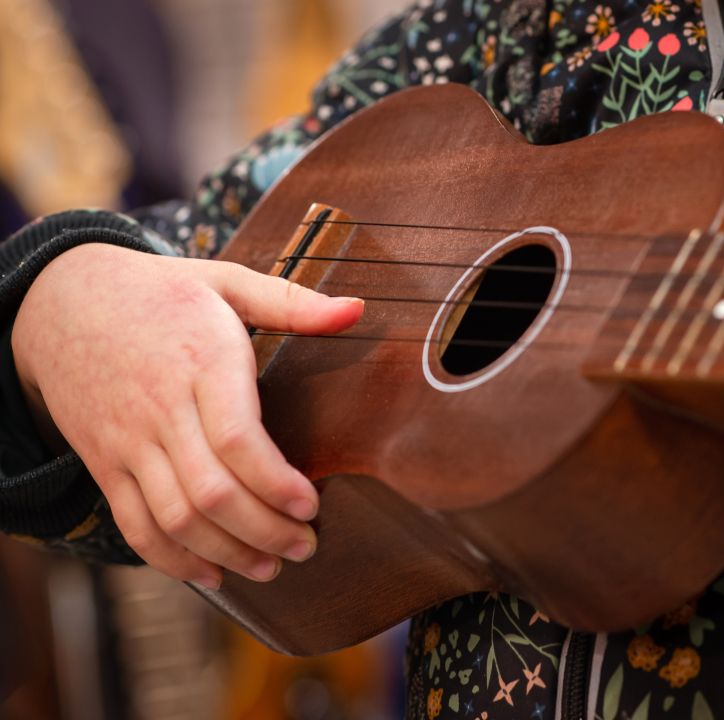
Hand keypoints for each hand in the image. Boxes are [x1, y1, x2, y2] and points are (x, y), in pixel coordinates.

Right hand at [12, 243, 363, 588]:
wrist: (61, 300)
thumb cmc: (160, 292)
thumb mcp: (224, 280)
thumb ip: (291, 302)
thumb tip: (357, 310)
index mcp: (201, 361)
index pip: (236, 438)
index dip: (276, 483)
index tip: (312, 505)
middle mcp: (161, 408)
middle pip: (211, 492)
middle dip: (264, 531)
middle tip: (306, 546)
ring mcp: (128, 442)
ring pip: (174, 518)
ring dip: (227, 553)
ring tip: (271, 567)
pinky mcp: (105, 463)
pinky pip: (134, 524)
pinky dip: (171, 559)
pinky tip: (211, 574)